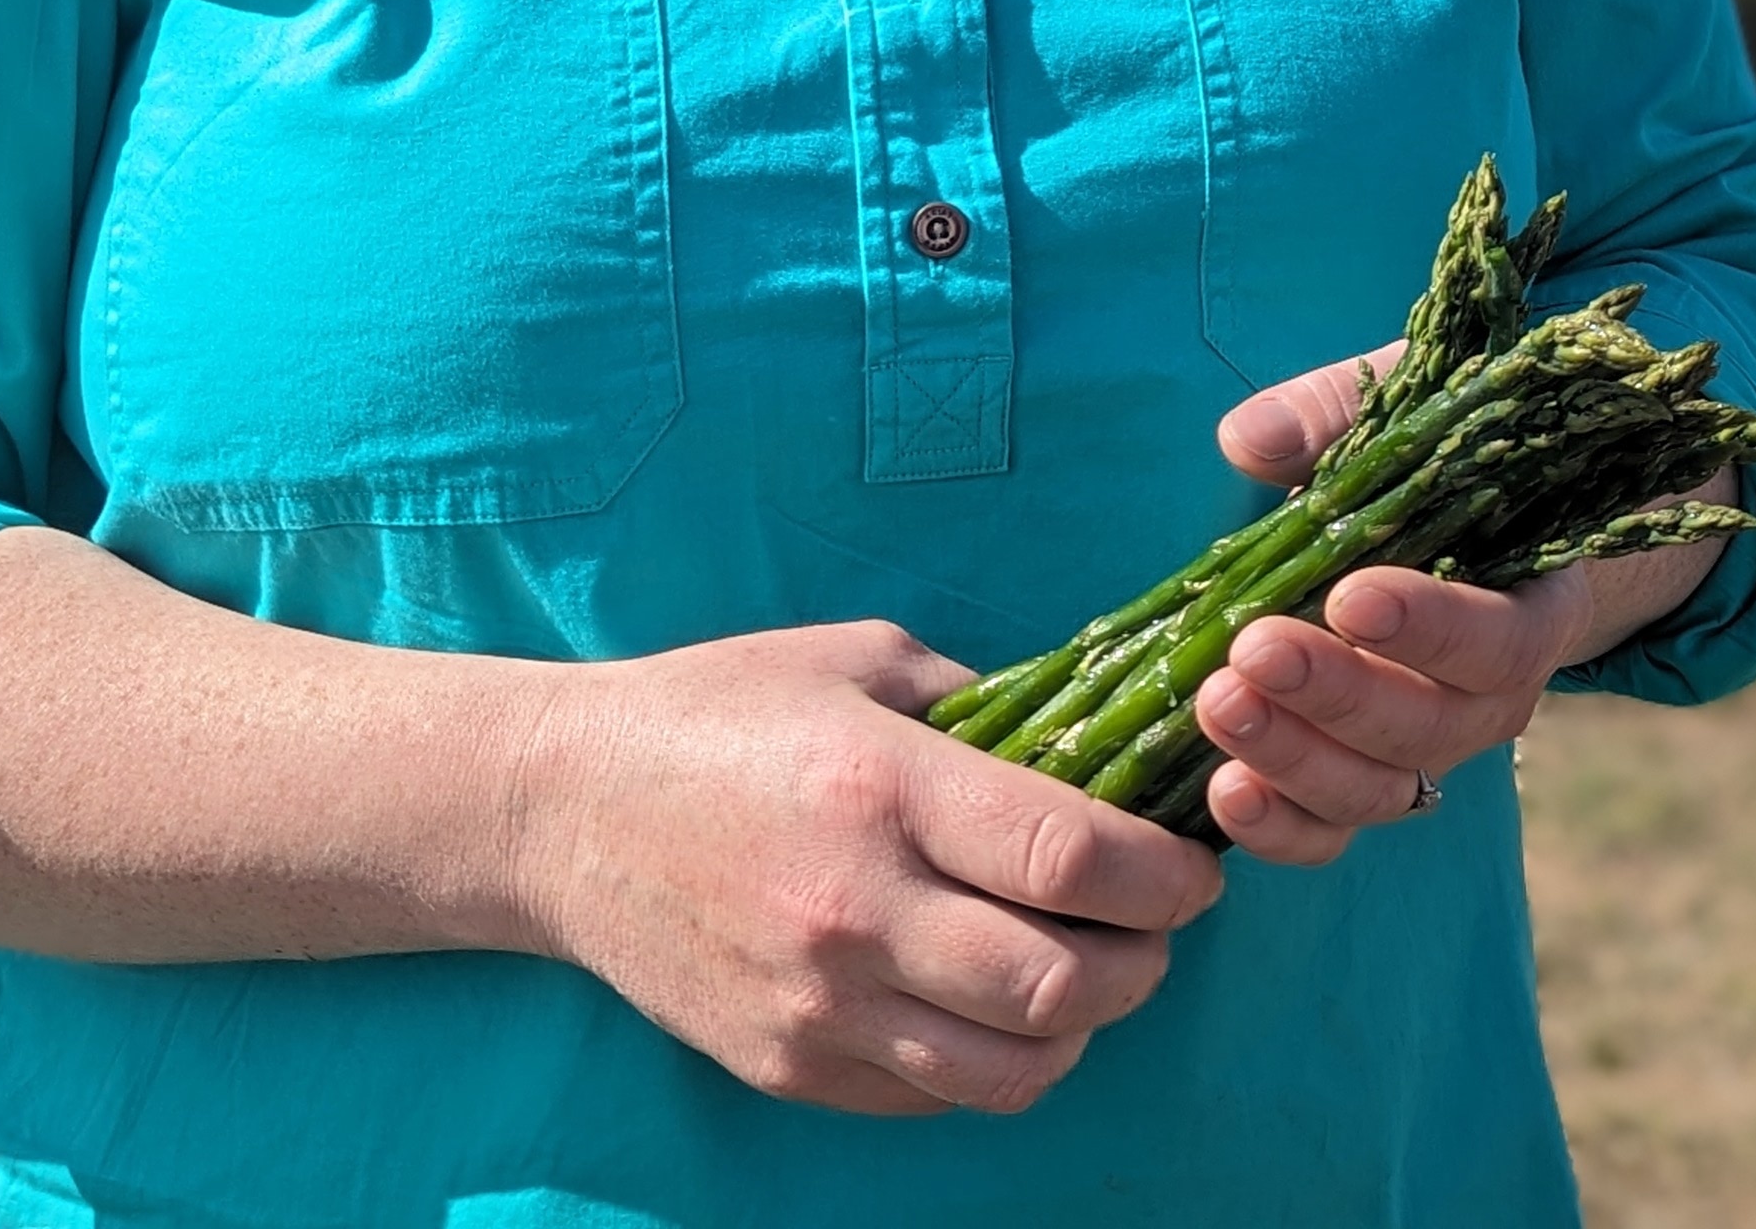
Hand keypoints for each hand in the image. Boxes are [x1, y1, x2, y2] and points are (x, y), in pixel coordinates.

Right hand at [507, 620, 1221, 1116]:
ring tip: (1087, 972)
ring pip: (1012, 1069)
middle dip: (1144, 962)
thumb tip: (1097, 741)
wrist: (562, 812)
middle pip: (1061, 985)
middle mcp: (856, 909)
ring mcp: (818, 1004)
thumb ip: (983, 703)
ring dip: (1081, 1028)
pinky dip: (996, 1062)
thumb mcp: (859, 660)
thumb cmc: (719, 714)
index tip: (1193, 868)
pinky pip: (938, 1095)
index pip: (1069, 858)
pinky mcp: (789, 1066)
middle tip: (1155, 926)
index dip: (1163, 875)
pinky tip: (996, 1002)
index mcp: (883, 787)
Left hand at [1194, 347, 1732, 868]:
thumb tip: (1249, 441)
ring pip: (1376, 789)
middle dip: (1336, 693)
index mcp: (1532, 605)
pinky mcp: (1365, 784)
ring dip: (1292, 757)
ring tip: (1216, 704)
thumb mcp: (1405, 410)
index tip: (1350, 597)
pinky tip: (1222, 792)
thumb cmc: (1436, 461)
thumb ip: (1333, 411)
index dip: (1431, 628)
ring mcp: (1430, 752)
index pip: (1501, 638)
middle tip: (1253, 650)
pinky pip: (1330, 831)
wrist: (1460, 528)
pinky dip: (1279, 827)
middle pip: (1430, 726)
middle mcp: (1492, 698)